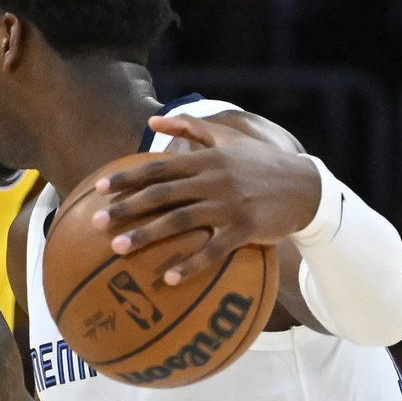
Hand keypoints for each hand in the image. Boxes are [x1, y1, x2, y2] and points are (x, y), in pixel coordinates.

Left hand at [86, 112, 323, 287]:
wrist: (306, 186)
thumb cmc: (261, 163)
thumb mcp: (229, 138)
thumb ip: (191, 127)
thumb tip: (154, 120)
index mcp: (206, 160)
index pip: (158, 168)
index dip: (128, 178)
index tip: (99, 189)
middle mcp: (213, 180)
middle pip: (161, 195)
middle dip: (126, 208)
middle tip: (96, 223)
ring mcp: (229, 205)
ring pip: (180, 221)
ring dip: (147, 235)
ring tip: (118, 250)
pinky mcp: (245, 229)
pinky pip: (213, 250)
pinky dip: (191, 264)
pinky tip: (168, 280)